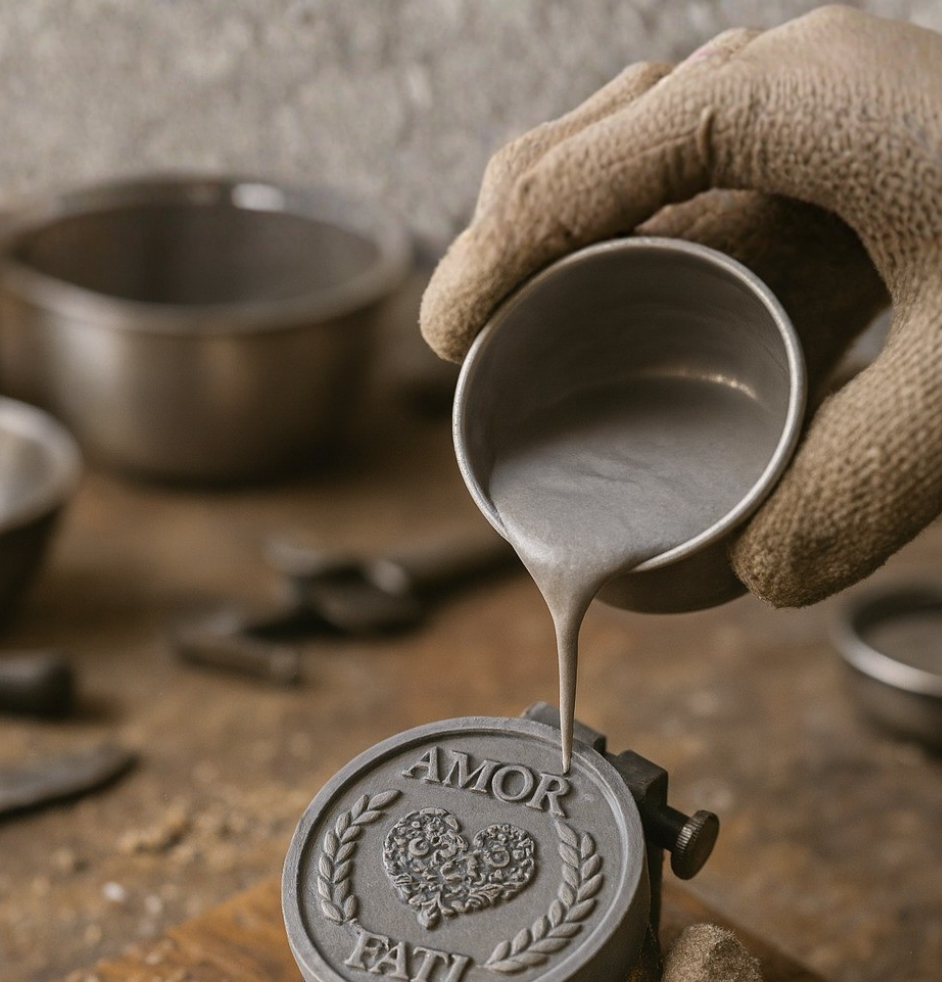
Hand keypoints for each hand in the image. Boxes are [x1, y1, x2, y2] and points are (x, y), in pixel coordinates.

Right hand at [420, 8, 941, 607]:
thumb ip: (851, 494)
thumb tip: (748, 575)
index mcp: (808, 99)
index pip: (602, 160)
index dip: (501, 247)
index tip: (445, 336)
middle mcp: (806, 87)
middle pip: (609, 144)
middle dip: (522, 239)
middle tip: (475, 343)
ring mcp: (830, 123)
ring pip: (661, 176)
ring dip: (589, 259)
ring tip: (542, 351)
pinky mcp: (855, 170)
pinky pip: (726, 212)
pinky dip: (669, 277)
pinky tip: (657, 346)